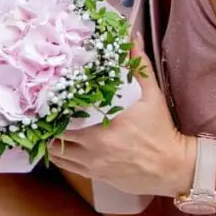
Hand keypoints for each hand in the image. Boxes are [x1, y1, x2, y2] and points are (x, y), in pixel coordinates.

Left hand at [47, 45, 192, 197]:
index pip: (65, 118)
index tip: (45, 100)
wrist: (173, 167)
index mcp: (104, 125)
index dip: (51, 110)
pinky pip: (68, 168)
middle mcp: (94, 147)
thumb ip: (140, 66)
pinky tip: (59, 147)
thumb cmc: (161, 130)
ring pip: (58, 156)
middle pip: (55, 138)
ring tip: (47, 130)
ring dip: (51, 143)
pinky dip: (60, 158)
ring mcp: (93, 165)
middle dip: (47, 127)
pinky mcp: (96, 177)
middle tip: (42, 115)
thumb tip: (132, 38)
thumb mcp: (152, 95)